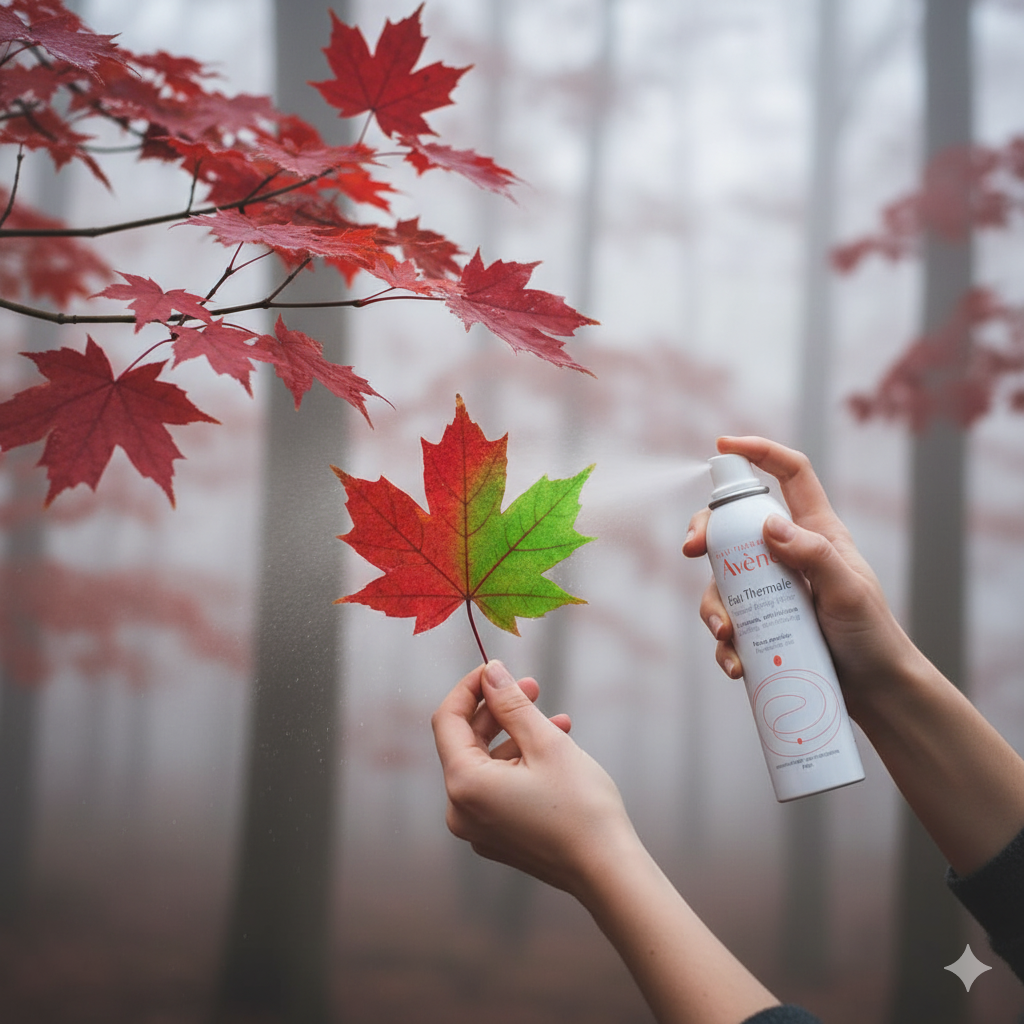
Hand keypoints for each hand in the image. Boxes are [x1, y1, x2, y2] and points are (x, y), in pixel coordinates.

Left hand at [432, 660, 634, 897]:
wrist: (608, 872)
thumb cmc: (579, 807)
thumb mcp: (545, 742)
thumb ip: (511, 703)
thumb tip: (491, 672)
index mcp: (464, 784)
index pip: (447, 720)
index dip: (469, 688)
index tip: (496, 668)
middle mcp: (460, 810)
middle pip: (466, 742)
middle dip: (499, 710)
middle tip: (533, 686)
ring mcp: (478, 828)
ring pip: (486, 765)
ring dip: (516, 735)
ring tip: (557, 719)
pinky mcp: (498, 838)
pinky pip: (498, 788)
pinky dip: (520, 764)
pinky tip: (555, 749)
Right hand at [682, 435, 921, 720]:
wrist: (877, 691)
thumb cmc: (873, 636)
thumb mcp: (848, 591)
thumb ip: (814, 554)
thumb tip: (769, 523)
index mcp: (815, 532)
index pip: (790, 475)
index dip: (760, 452)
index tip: (723, 447)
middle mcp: (788, 555)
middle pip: (735, 524)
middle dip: (705, 531)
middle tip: (690, 549)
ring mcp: (772, 591)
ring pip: (722, 580)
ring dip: (713, 605)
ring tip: (726, 633)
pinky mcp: (763, 625)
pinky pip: (729, 625)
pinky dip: (723, 644)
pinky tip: (735, 663)